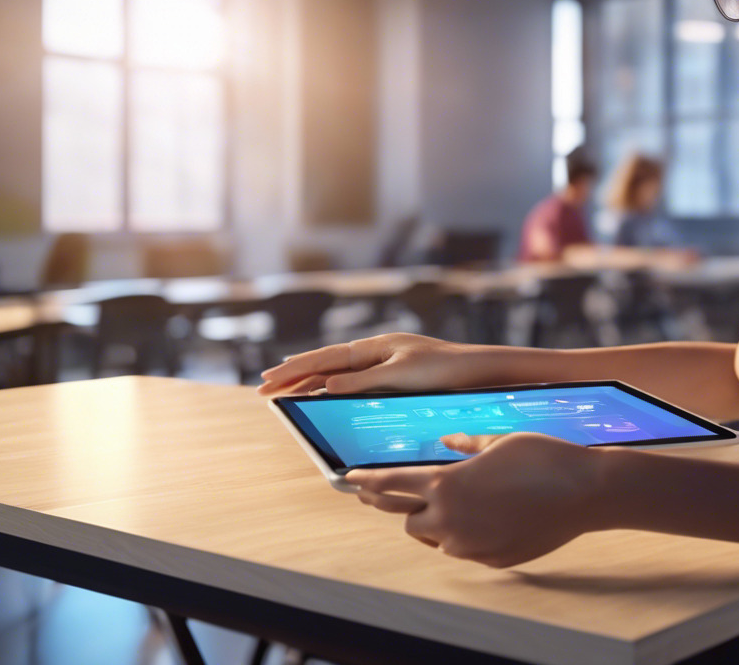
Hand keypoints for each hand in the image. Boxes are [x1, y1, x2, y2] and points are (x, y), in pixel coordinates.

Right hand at [256, 333, 487, 396]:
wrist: (475, 370)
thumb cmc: (443, 370)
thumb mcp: (401, 376)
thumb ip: (363, 381)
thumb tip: (327, 385)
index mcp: (374, 347)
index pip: (325, 359)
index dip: (295, 370)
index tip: (269, 380)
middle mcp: (375, 351)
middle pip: (326, 364)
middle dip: (293, 375)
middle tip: (263, 389)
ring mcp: (383, 362)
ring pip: (337, 372)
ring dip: (309, 380)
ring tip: (282, 388)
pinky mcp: (393, 375)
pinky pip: (353, 380)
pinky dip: (331, 385)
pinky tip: (322, 391)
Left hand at [346, 432, 605, 567]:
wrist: (586, 493)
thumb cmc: (543, 458)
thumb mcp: (499, 441)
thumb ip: (466, 447)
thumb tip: (448, 444)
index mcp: (445, 485)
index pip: (391, 486)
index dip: (367, 483)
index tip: (351, 481)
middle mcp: (451, 520)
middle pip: (408, 522)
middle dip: (407, 507)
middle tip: (403, 494)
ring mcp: (471, 545)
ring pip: (438, 539)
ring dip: (440, 524)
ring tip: (461, 503)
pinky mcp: (493, 560)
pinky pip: (468, 549)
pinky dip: (470, 535)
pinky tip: (490, 517)